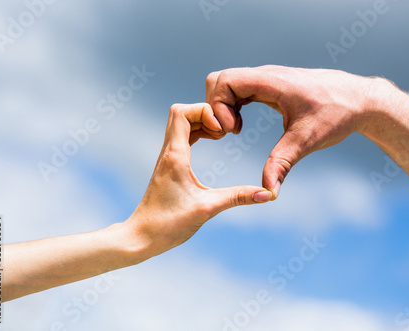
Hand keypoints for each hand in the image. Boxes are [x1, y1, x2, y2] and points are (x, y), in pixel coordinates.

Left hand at [126, 103, 271, 257]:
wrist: (141, 236)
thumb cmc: (168, 224)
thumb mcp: (208, 208)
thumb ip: (238, 197)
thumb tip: (267, 194)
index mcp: (175, 156)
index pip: (182, 112)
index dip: (205, 111)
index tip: (223, 130)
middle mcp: (169, 152)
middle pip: (182, 112)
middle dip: (206, 113)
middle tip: (225, 131)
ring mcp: (168, 158)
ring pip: (182, 124)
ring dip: (203, 122)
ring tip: (222, 136)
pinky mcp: (170, 165)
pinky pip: (183, 137)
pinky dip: (199, 133)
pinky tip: (213, 142)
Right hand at [206, 65, 379, 197]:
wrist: (360, 100)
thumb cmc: (337, 113)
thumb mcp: (306, 140)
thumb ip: (282, 163)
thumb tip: (267, 191)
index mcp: (271, 82)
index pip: (224, 80)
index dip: (218, 106)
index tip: (233, 131)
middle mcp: (265, 76)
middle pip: (219, 80)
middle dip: (216, 107)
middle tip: (231, 132)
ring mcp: (267, 80)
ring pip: (228, 84)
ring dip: (223, 107)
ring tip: (236, 131)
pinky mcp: (270, 87)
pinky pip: (239, 91)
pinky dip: (232, 106)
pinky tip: (242, 126)